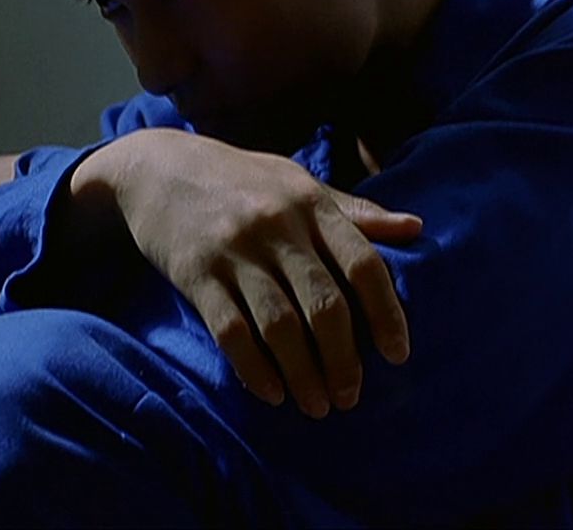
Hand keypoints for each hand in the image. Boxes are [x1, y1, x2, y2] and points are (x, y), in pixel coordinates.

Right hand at [70, 129, 420, 418]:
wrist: (157, 166)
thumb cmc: (239, 177)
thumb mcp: (296, 181)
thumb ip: (353, 209)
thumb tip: (415, 228)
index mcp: (310, 203)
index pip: (363, 264)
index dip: (386, 314)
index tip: (398, 355)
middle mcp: (277, 225)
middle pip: (325, 303)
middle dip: (344, 359)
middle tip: (350, 396)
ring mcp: (234, 249)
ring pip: (280, 325)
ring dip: (303, 374)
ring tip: (317, 406)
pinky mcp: (195, 273)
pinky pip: (230, 331)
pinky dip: (254, 368)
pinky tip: (270, 393)